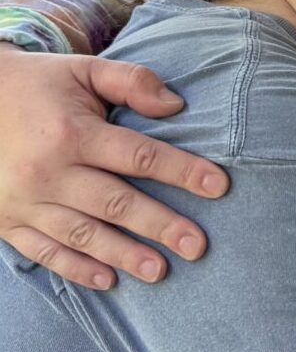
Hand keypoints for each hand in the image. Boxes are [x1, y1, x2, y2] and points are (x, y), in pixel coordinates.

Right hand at [0, 47, 226, 287]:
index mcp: (72, 132)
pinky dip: (75, 269)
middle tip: (196, 246)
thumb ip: (131, 81)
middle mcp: (48, 170)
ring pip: (81, 234)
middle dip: (159, 225)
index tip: (218, 186)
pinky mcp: (6, 220)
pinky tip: (107, 280)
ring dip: (122, 254)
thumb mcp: (82, 71)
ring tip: (159, 271)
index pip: (137, 155)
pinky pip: (43, 251)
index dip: (181, 171)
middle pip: (114, 203)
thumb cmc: (37, 86)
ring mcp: (24, 200)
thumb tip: (177, 106)